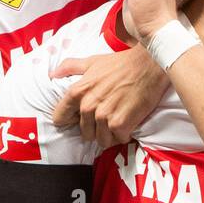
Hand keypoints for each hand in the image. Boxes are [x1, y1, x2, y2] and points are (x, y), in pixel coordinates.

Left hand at [51, 50, 168, 147]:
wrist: (150, 65)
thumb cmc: (121, 64)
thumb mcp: (92, 62)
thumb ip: (70, 67)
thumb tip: (53, 73)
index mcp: (77, 92)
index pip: (60, 119)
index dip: (70, 120)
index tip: (80, 119)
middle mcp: (87, 106)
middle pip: (84, 133)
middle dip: (95, 128)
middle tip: (109, 116)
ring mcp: (103, 117)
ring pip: (101, 140)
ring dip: (111, 134)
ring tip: (119, 120)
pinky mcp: (120, 125)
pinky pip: (118, 140)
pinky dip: (124, 135)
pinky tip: (129, 122)